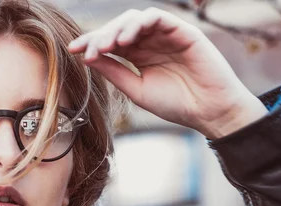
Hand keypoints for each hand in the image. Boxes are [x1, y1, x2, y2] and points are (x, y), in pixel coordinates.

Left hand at [68, 8, 267, 138]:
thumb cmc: (176, 104)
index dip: (91, 43)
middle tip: (87, 50)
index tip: (72, 50)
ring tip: (106, 46)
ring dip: (116, 29)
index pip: (111, 42)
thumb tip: (87, 58)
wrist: (208, 111)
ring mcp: (166, 35)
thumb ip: (114, 71)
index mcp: (139, 55)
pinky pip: (158, 17)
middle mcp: (151, 42)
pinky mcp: (183, 31)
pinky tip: (126, 40)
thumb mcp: (136, 89)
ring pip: (135, 19)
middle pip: (119, 28)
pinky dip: (139, 24)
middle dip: (100, 36)